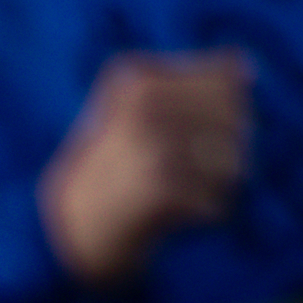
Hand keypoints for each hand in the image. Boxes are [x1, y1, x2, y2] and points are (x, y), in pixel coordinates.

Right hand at [39, 52, 249, 287]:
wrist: (54, 234)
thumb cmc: (101, 174)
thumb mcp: (127, 113)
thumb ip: (182, 86)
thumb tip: (247, 69)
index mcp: (135, 76)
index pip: (225, 76)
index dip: (230, 110)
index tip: (203, 136)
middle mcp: (144, 103)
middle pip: (233, 116)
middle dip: (232, 147)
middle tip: (203, 171)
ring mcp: (150, 145)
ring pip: (231, 158)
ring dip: (223, 184)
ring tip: (193, 195)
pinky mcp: (157, 189)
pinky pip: (216, 199)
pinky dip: (209, 214)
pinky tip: (183, 219)